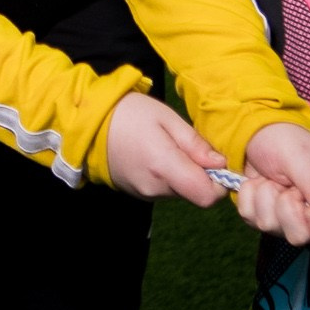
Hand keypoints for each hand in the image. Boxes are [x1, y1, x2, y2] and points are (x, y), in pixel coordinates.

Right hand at [101, 91, 225, 204]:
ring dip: (183, 174)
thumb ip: (194, 143)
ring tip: (168, 147)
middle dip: (199, 174)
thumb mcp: (166, 118)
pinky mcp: (138, 194)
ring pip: (180, 191)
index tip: (215, 162)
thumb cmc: (129, 114)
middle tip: (186, 146)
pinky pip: (165, 190)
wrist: (89, 125)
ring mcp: (145, 194)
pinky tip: (155, 156)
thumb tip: (220, 163)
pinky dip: (168, 176)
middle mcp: (156, 188)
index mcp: (164, 167)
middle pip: (195, 193)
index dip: (219, 183)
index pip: (207, 196)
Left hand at [237, 122, 309, 245]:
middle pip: (298, 236)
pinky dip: (249, 196)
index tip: (306, 210)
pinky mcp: (260, 214)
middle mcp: (309, 214)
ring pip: (270, 227)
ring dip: (265, 196)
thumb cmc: (286, 139)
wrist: (254, 131)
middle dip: (286, 208)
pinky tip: (257, 181)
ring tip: (271, 177)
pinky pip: (250, 217)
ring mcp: (283, 217)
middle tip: (286, 184)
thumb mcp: (303, 156)